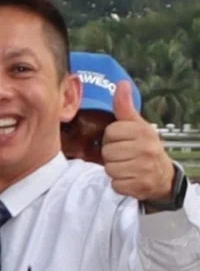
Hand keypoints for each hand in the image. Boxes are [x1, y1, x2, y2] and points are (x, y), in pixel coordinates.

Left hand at [102, 81, 175, 202]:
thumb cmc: (144, 145)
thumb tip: (122, 83)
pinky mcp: (141, 187)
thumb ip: (124, 106)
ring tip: (125, 166)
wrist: (163, 175)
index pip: (110, 133)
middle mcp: (146, 150)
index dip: (111, 137)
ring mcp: (144, 170)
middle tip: (123, 154)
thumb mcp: (136, 124)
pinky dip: (119, 183)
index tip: (121, 140)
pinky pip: (116, 184)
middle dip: (111, 154)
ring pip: (109, 169)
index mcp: (143, 132)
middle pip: (107, 152)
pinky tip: (129, 178)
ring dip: (114, 169)